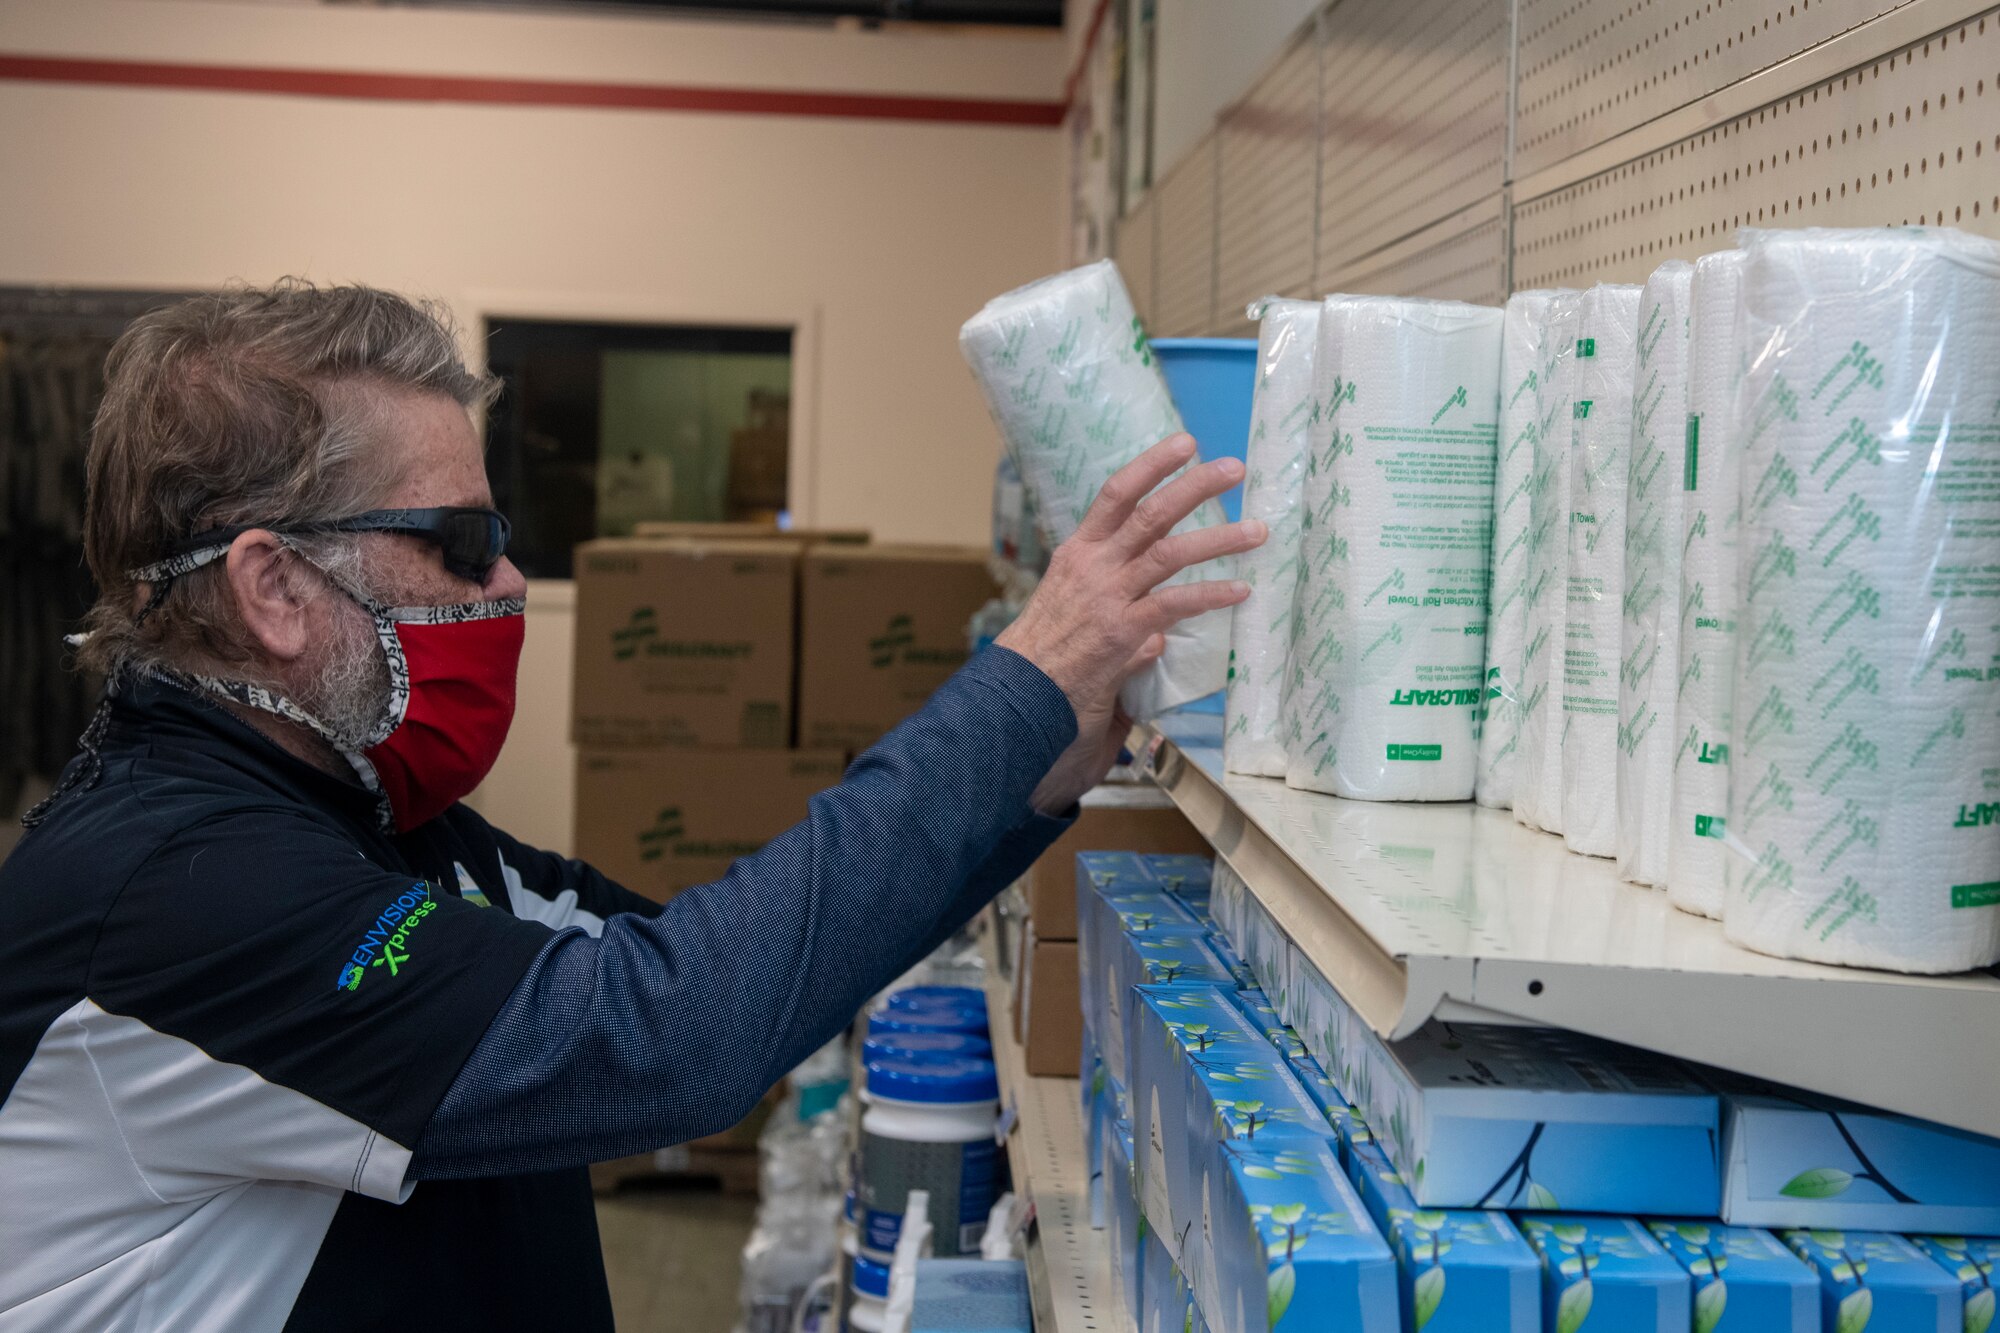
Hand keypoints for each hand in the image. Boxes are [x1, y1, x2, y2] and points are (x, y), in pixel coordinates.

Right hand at [998, 434, 1266, 813]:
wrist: (1015, 694)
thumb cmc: (1041, 658)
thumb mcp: (1072, 618)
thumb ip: (1121, 619)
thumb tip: (1158, 637)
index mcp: (1077, 552)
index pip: (1117, 494)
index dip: (1153, 465)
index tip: (1185, 444)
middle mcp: (1093, 565)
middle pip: (1151, 513)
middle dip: (1195, 486)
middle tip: (1234, 468)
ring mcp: (1108, 596)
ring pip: (1170, 552)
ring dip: (1219, 539)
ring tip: (1257, 531)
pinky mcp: (1122, 630)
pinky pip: (1175, 604)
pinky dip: (1212, 595)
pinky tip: (1241, 591)